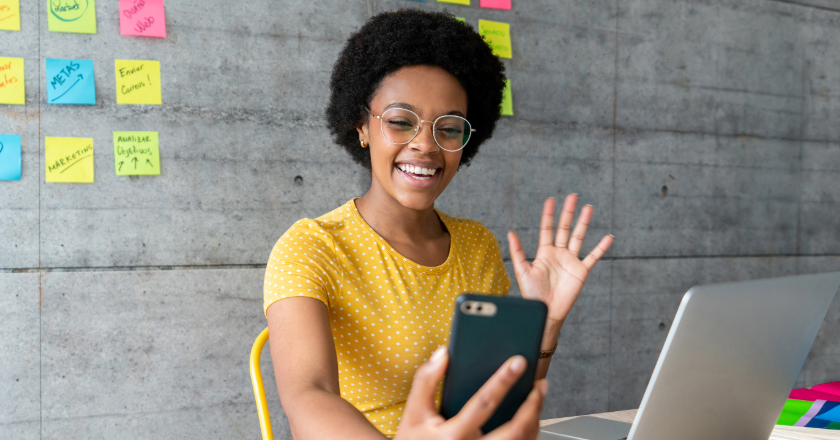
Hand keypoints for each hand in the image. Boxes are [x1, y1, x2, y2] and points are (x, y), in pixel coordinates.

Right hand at [395, 347, 547, 439]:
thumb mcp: (413, 412)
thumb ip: (425, 381)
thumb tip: (443, 354)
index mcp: (453, 436)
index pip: (483, 403)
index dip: (503, 381)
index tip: (518, 362)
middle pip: (515, 431)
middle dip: (532, 406)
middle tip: (540, 385)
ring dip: (535, 418)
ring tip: (538, 396)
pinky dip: (528, 432)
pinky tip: (529, 416)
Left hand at [507, 194, 612, 327]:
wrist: (546, 312)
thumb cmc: (532, 295)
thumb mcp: (522, 271)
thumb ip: (518, 252)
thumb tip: (510, 233)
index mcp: (544, 252)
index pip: (547, 228)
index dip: (548, 214)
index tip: (551, 200)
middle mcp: (558, 254)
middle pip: (564, 228)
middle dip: (568, 213)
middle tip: (572, 197)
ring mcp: (570, 261)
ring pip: (578, 237)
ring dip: (583, 223)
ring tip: (588, 208)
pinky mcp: (581, 271)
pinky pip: (593, 257)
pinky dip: (601, 247)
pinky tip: (608, 237)